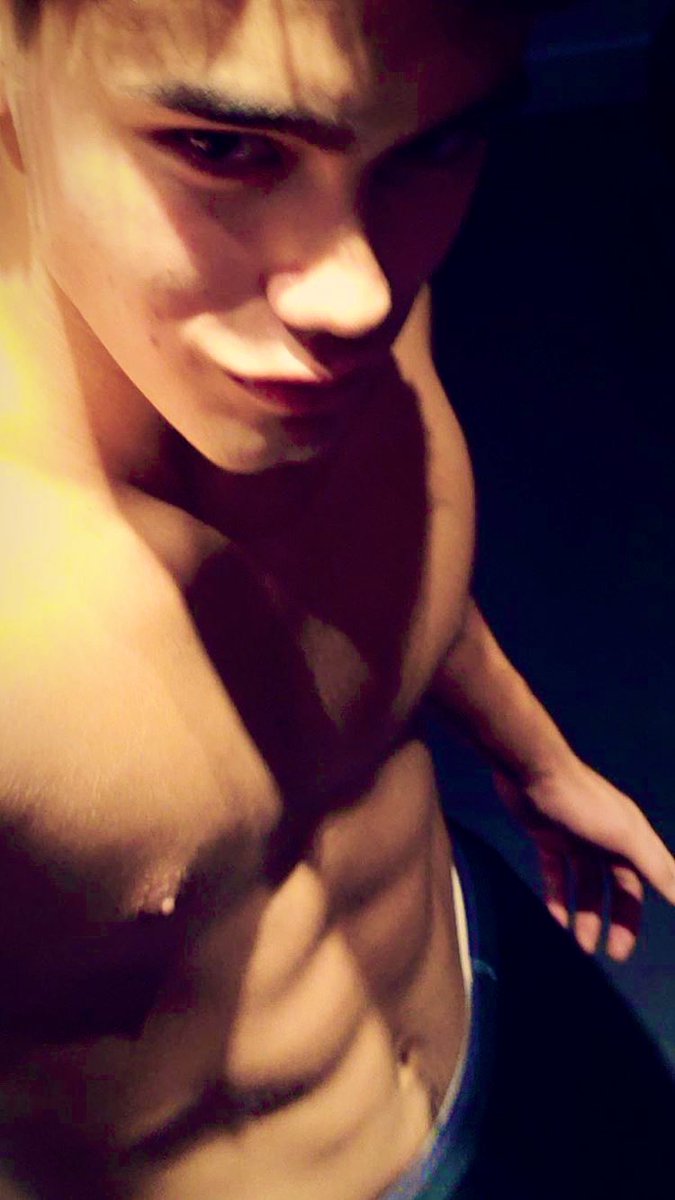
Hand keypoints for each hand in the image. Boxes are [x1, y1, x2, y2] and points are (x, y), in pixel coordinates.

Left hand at [493, 758, 674, 960]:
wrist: (531, 770)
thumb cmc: (582, 802)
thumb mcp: (624, 835)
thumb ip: (656, 866)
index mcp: (631, 836)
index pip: (646, 881)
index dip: (642, 911)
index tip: (635, 943)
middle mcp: (607, 838)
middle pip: (617, 887)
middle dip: (616, 920)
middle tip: (610, 954)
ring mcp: (577, 837)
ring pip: (586, 885)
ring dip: (585, 915)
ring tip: (580, 947)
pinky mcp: (548, 836)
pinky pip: (556, 874)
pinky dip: (557, 897)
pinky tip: (556, 920)